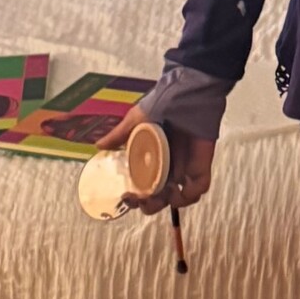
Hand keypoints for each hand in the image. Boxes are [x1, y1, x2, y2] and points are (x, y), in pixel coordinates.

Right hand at [97, 103, 215, 215]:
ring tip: (159, 194)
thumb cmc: (162, 103)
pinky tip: (178, 191)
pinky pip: (198, 188)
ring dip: (168, 203)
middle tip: (141, 199)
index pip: (143, 188)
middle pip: (159, 199)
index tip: (126, 197)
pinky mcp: (201, 164)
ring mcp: (185, 167)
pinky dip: (189, 196)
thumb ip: (119, 135)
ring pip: (178, 198)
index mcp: (151, 161)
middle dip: (149, 206)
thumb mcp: (136, 120)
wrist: (186, 92)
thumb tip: (98, 146)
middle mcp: (167, 168)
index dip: (135, 198)